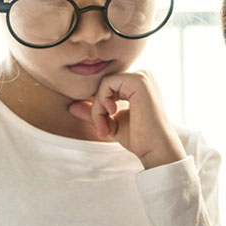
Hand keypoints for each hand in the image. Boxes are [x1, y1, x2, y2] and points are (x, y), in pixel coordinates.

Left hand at [67, 71, 185, 168]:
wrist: (154, 149)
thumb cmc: (138, 138)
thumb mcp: (111, 123)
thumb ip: (94, 113)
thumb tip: (71, 106)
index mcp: (137, 85)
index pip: (107, 86)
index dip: (99, 107)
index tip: (102, 129)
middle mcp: (142, 76)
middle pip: (104, 84)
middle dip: (97, 108)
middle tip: (102, 130)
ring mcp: (141, 77)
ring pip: (103, 84)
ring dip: (98, 108)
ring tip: (105, 127)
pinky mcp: (138, 80)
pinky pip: (106, 84)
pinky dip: (102, 103)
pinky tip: (111, 115)